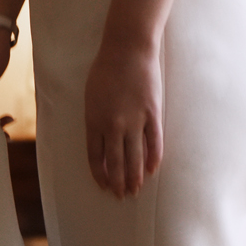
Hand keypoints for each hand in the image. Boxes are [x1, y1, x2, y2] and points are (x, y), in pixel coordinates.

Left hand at [85, 36, 162, 197]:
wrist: (128, 50)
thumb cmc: (105, 69)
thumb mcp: (91, 96)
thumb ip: (95, 120)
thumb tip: (101, 142)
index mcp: (94, 120)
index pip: (95, 156)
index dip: (100, 174)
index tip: (103, 185)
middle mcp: (113, 125)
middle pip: (115, 162)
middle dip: (117, 182)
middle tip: (121, 196)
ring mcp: (134, 121)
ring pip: (135, 157)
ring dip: (134, 177)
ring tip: (135, 190)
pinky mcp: (152, 114)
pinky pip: (154, 142)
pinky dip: (153, 159)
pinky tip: (151, 171)